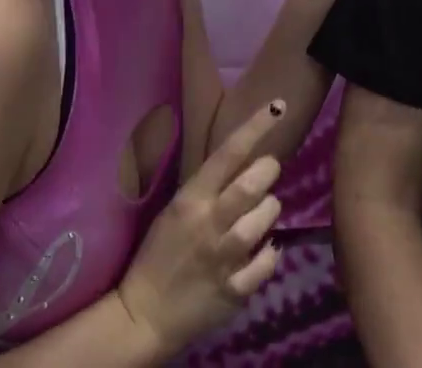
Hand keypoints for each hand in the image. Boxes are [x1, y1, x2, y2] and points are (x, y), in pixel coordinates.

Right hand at [116, 100, 287, 353]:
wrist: (143, 314)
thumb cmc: (157, 258)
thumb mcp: (173, 214)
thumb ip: (207, 192)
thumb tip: (246, 167)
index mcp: (189, 202)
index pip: (227, 155)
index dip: (255, 127)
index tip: (278, 106)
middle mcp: (208, 224)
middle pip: (252, 185)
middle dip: (268, 173)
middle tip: (266, 175)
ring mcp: (223, 257)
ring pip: (265, 221)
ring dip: (270, 214)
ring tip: (261, 218)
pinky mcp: (234, 289)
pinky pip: (268, 264)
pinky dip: (270, 257)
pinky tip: (262, 254)